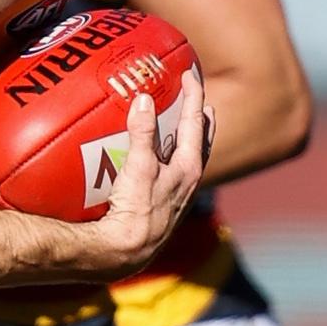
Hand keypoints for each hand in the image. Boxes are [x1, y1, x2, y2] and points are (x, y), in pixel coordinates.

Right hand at [92, 69, 213, 279]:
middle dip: (200, 117)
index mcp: (190, 168)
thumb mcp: (139, 167)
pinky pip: (170, 168)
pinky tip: (153, 155)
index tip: (190, 73)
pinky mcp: (161, 202)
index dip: (194, 95)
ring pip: (188, 155)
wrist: (125, 252)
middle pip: (201, 140)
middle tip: (197, 97)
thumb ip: (142, 133)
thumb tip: (144, 99)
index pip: (196, 122)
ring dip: (186, 135)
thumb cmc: (137, 211)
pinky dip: (168, 153)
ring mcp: (176, 193)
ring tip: (181, 120)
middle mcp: (188, 180)